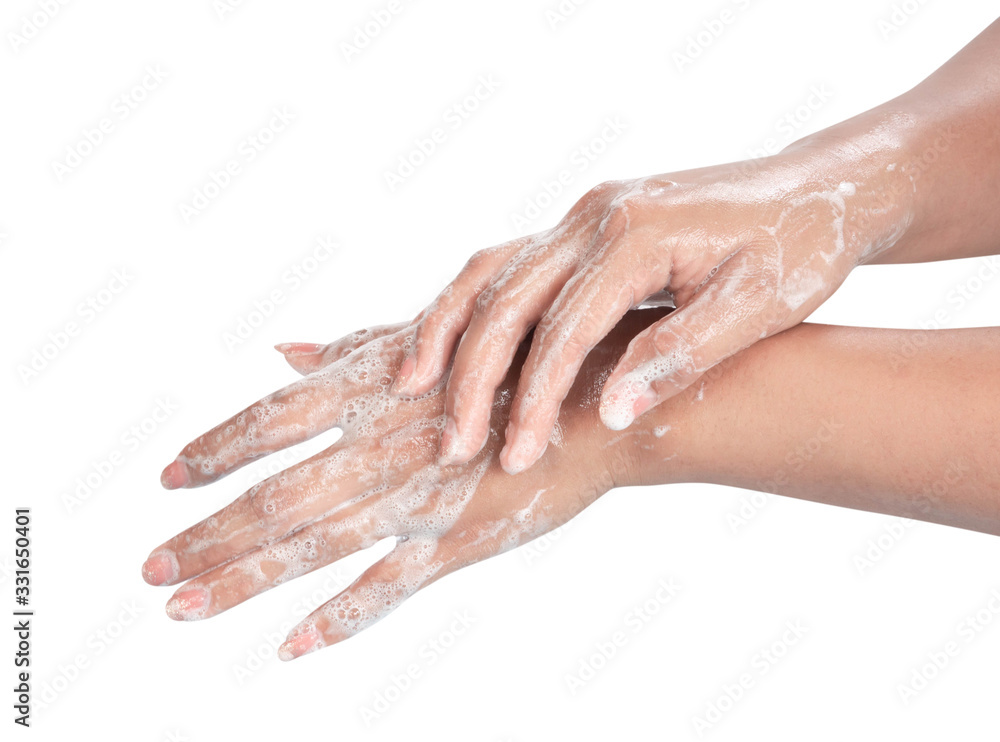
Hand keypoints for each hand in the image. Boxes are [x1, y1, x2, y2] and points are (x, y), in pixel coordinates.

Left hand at [143, 320, 629, 659]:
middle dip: (209, 533)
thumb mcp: (432, 339)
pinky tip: (290, 646)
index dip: (216, 447)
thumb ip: (355, 347)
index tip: (167, 474)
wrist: (602, 392)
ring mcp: (423, 494)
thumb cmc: (515, 356)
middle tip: (150, 567)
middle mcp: (387, 440)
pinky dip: (341, 617)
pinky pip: (393, 585)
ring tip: (181, 608)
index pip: (274, 418)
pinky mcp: (463, 538)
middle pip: (278, 496)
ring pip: (317, 545)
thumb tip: (283, 350)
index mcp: (377, 384)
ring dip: (243, 580)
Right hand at [392, 147, 912, 474]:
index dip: (535, 398)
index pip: (562, 329)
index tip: (515, 456)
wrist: (818, 190)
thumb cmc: (799, 249)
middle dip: (472, 377)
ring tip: (410, 387)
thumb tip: (614, 413)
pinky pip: (508, 264)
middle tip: (451, 446)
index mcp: (635, 235)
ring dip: (446, 330)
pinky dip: (469, 304)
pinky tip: (449, 341)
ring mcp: (583, 215)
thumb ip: (680, 355)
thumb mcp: (758, 308)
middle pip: (505, 299)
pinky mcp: (584, 225)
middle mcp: (594, 216)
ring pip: (489, 272)